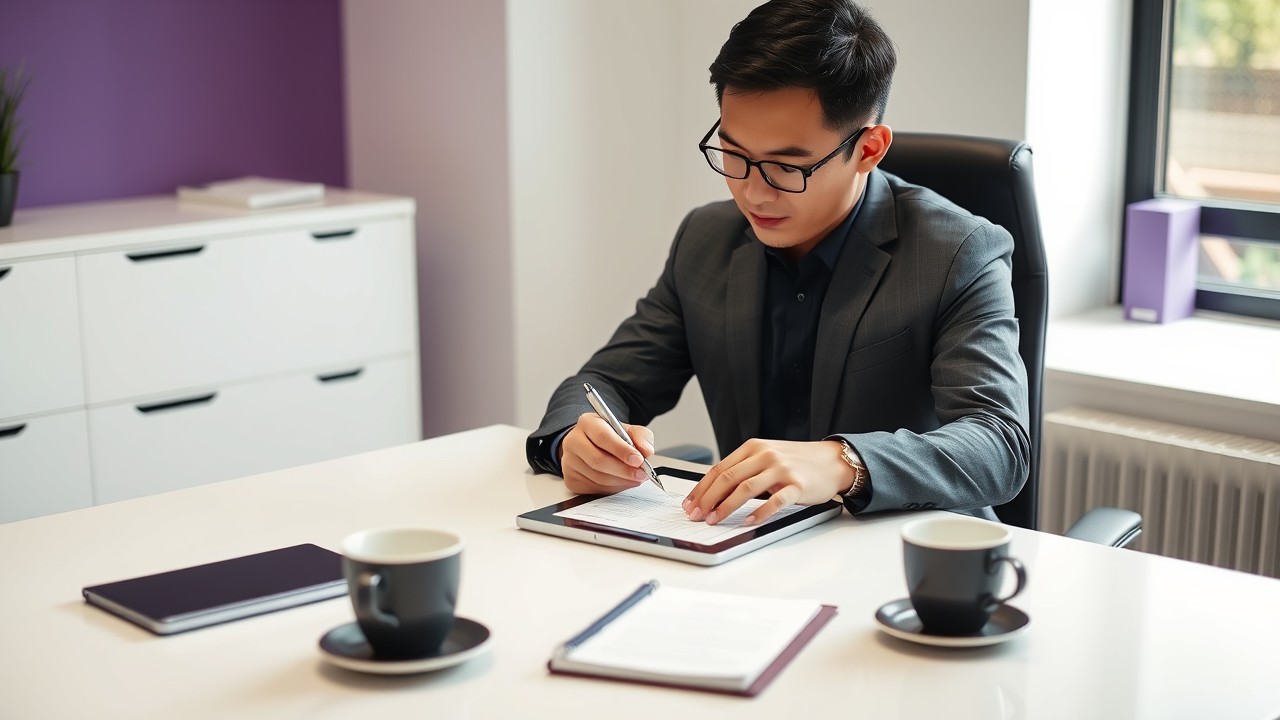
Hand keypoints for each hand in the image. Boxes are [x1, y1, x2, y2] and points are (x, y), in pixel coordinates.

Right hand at [559, 413, 655, 494]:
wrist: (591, 445)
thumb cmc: (609, 437)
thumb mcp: (627, 430)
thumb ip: (640, 436)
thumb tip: (646, 451)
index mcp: (587, 423)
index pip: (603, 437)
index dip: (622, 450)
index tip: (639, 460)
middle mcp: (573, 441)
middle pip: (598, 460)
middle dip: (624, 470)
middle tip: (641, 474)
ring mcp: (569, 461)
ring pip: (597, 477)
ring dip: (621, 481)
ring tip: (636, 479)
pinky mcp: (571, 479)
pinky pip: (594, 488)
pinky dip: (613, 488)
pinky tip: (622, 482)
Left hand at [683, 439, 853, 525]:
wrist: (832, 460)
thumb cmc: (797, 462)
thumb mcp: (767, 457)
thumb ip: (745, 468)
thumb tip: (715, 492)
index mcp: (754, 447)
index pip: (720, 469)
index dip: (701, 488)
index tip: (690, 504)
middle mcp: (765, 455)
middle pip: (728, 478)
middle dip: (708, 499)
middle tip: (697, 515)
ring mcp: (781, 469)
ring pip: (746, 488)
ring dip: (726, 507)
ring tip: (715, 520)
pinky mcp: (797, 484)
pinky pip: (774, 501)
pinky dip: (759, 512)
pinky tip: (748, 521)